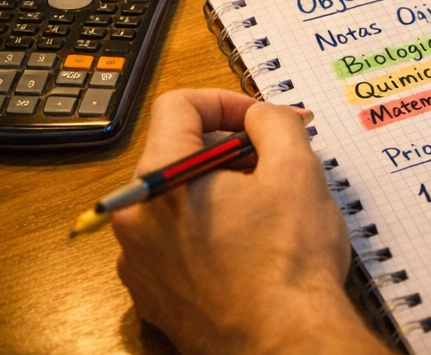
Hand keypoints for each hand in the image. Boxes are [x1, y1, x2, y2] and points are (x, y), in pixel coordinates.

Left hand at [112, 90, 386, 354]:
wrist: (285, 345)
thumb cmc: (288, 264)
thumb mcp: (297, 169)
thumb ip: (274, 122)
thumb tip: (260, 116)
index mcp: (158, 183)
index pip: (177, 106)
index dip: (227, 100)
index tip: (261, 121)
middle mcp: (134, 222)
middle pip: (176, 153)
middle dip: (228, 148)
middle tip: (275, 162)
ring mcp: (139, 264)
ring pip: (176, 200)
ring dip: (220, 190)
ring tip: (267, 208)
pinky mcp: (154, 296)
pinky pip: (175, 242)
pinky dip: (209, 230)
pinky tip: (250, 247)